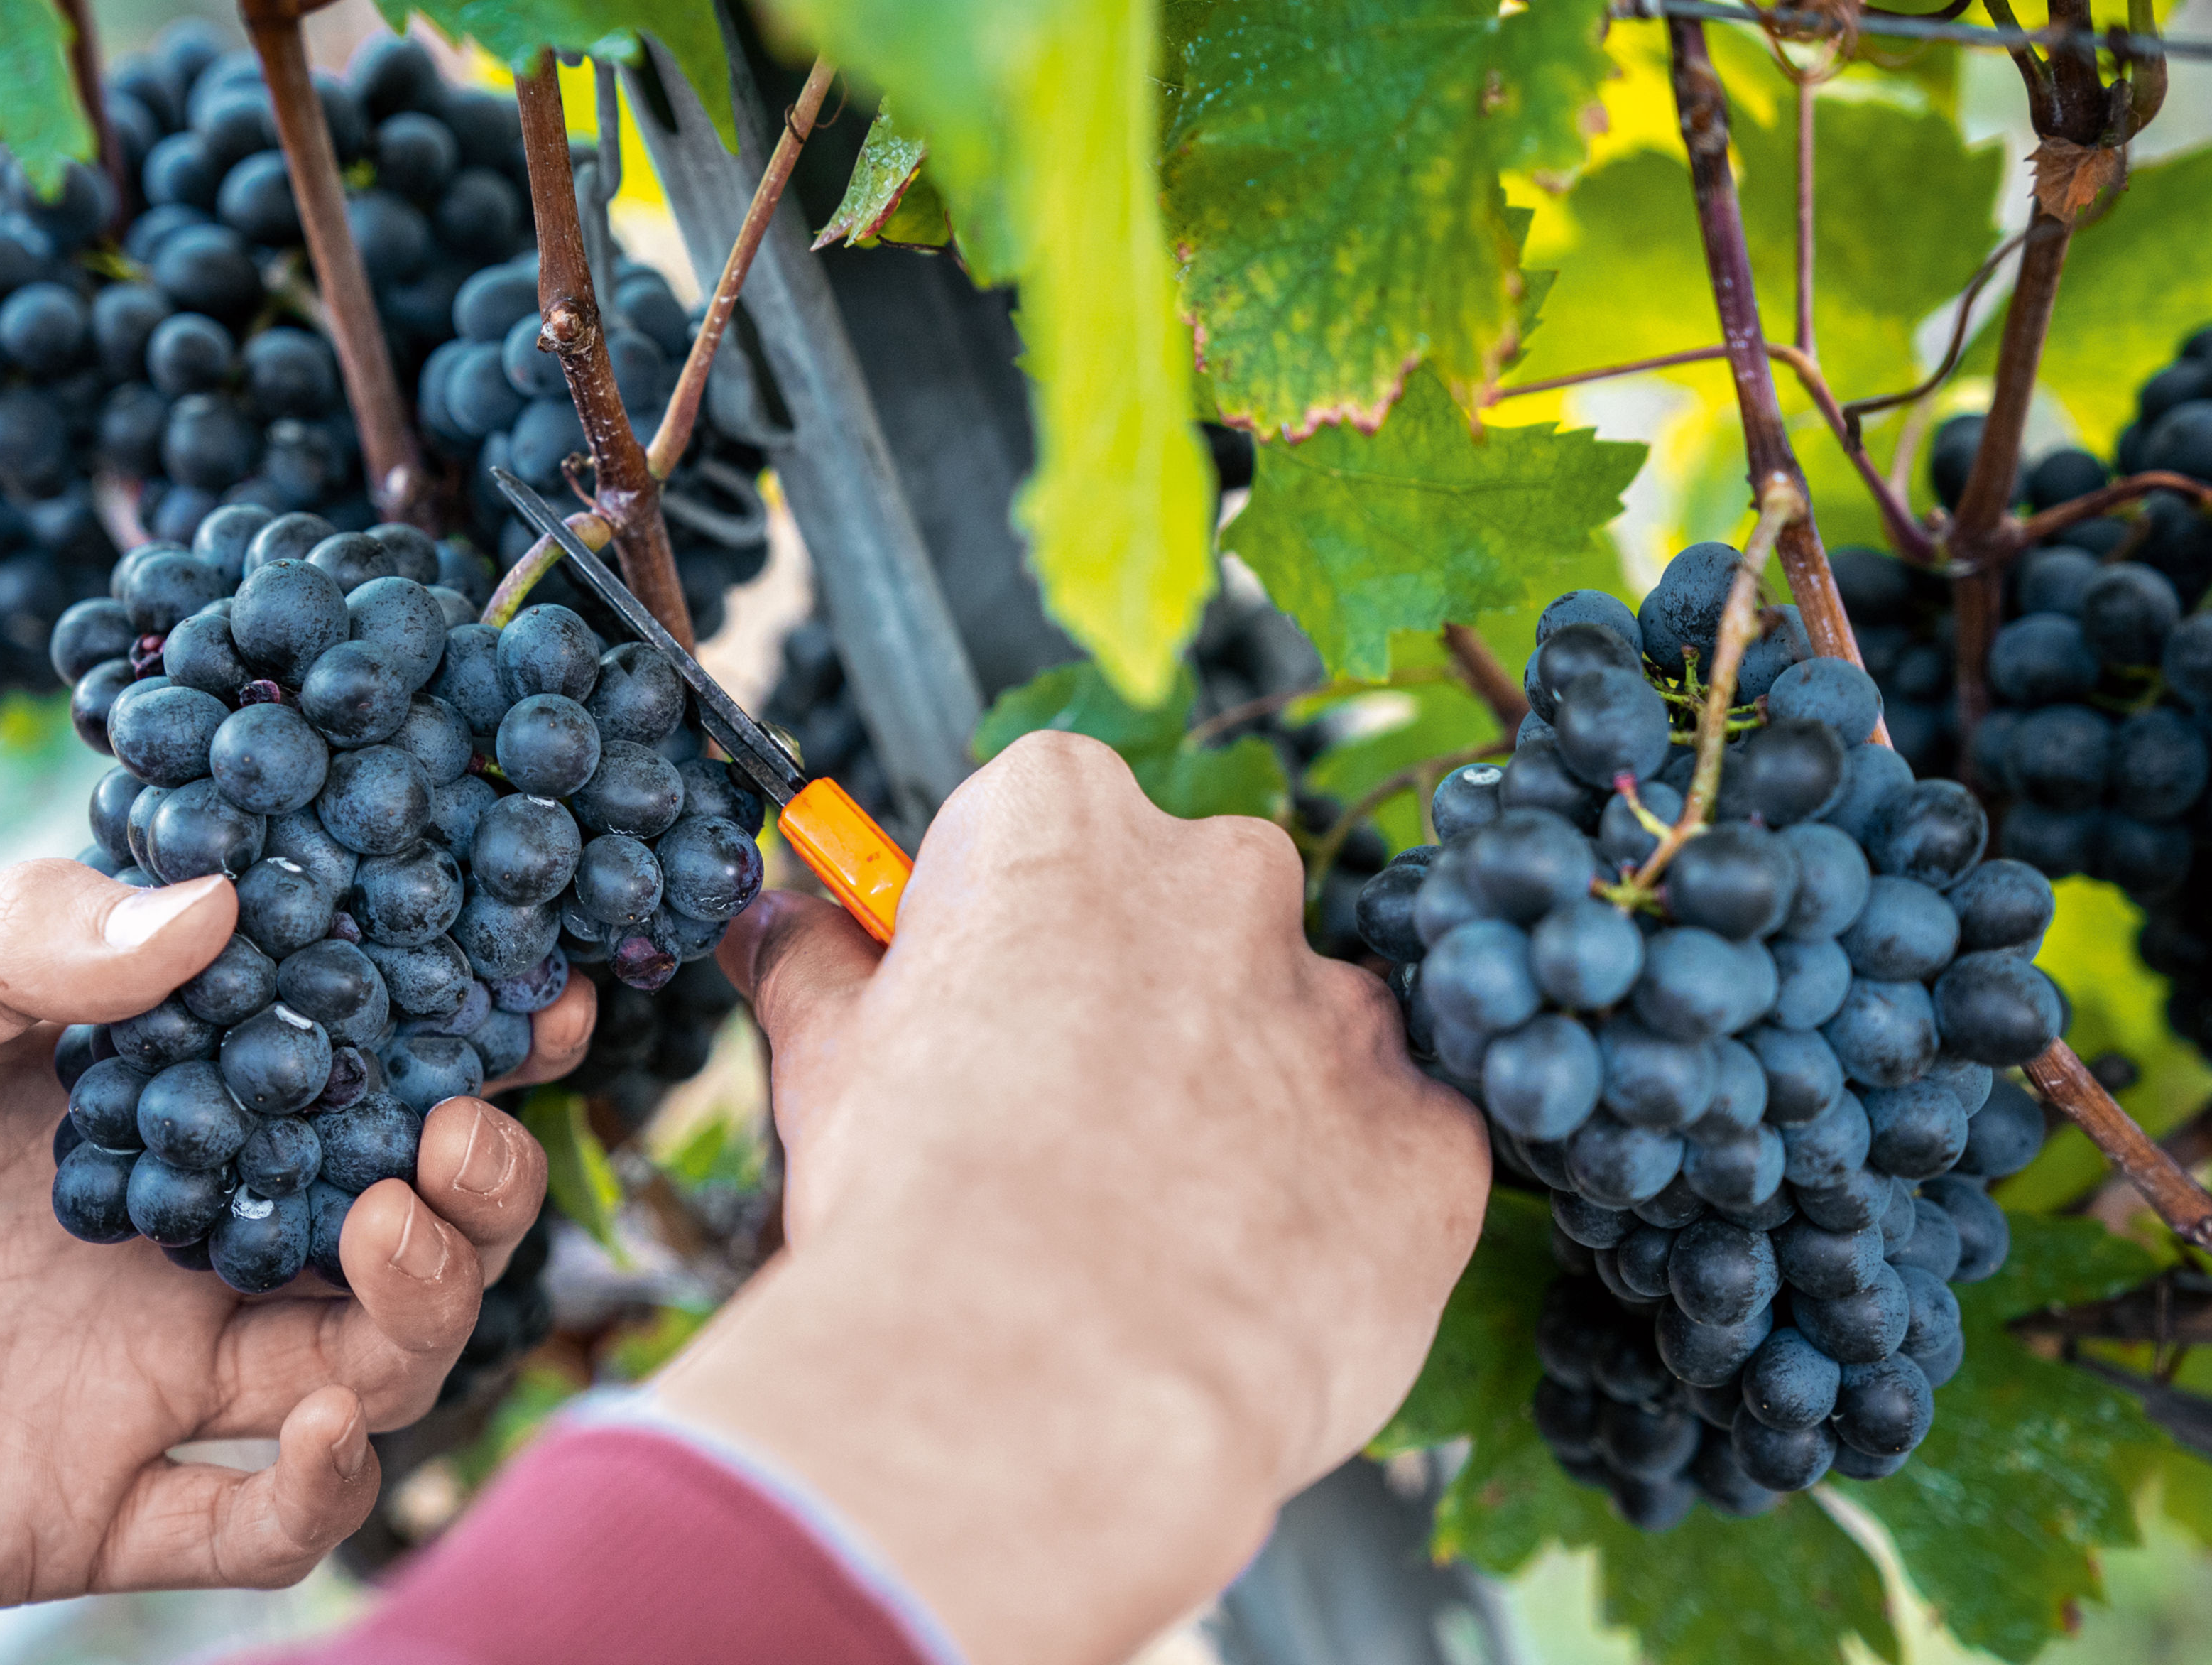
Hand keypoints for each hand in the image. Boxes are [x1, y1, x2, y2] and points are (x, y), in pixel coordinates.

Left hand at [0, 858, 592, 1617]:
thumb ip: (34, 946)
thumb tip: (219, 903)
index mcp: (150, 1103)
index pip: (353, 1066)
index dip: (460, 1034)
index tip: (536, 995)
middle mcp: (179, 1237)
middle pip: (402, 1222)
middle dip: (476, 1179)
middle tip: (460, 1133)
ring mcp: (145, 1373)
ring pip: (368, 1360)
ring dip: (425, 1305)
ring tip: (390, 1232)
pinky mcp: (93, 1504)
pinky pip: (260, 1522)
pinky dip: (329, 1489)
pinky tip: (326, 1425)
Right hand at [656, 732, 1487, 1664]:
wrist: (1038, 1388)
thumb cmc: (921, 1220)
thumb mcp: (822, 1066)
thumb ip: (818, 966)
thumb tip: (781, 922)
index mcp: (1064, 823)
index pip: (1052, 825)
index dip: (1017, 934)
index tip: (994, 1019)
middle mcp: (1226, 880)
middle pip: (1199, 917)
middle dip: (1156, 1008)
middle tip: (1084, 1140)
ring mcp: (1344, 1011)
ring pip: (1311, 1038)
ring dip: (1258, 1111)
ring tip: (1172, 1239)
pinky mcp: (1431, 1138)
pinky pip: (1402, 1155)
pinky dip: (1347, 1212)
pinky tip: (1263, 1291)